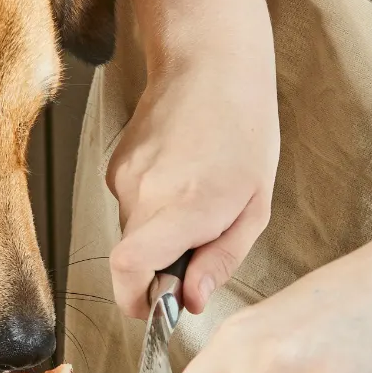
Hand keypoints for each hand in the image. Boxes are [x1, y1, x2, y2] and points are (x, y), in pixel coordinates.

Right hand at [107, 50, 277, 317]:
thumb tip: (189, 300)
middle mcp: (146, 193)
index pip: (128, 268)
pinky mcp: (116, 165)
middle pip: (134, 259)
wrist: (210, 63)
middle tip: (200, 242)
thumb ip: (221, 260)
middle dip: (161, 266)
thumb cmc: (245, 129)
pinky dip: (153, 205)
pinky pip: (131, 204)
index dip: (133, 300)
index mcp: (186, 207)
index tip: (151, 309)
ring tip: (198, 194)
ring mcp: (125, 177)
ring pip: (135, 231)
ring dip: (161, 231)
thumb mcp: (255, 206)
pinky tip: (181, 173)